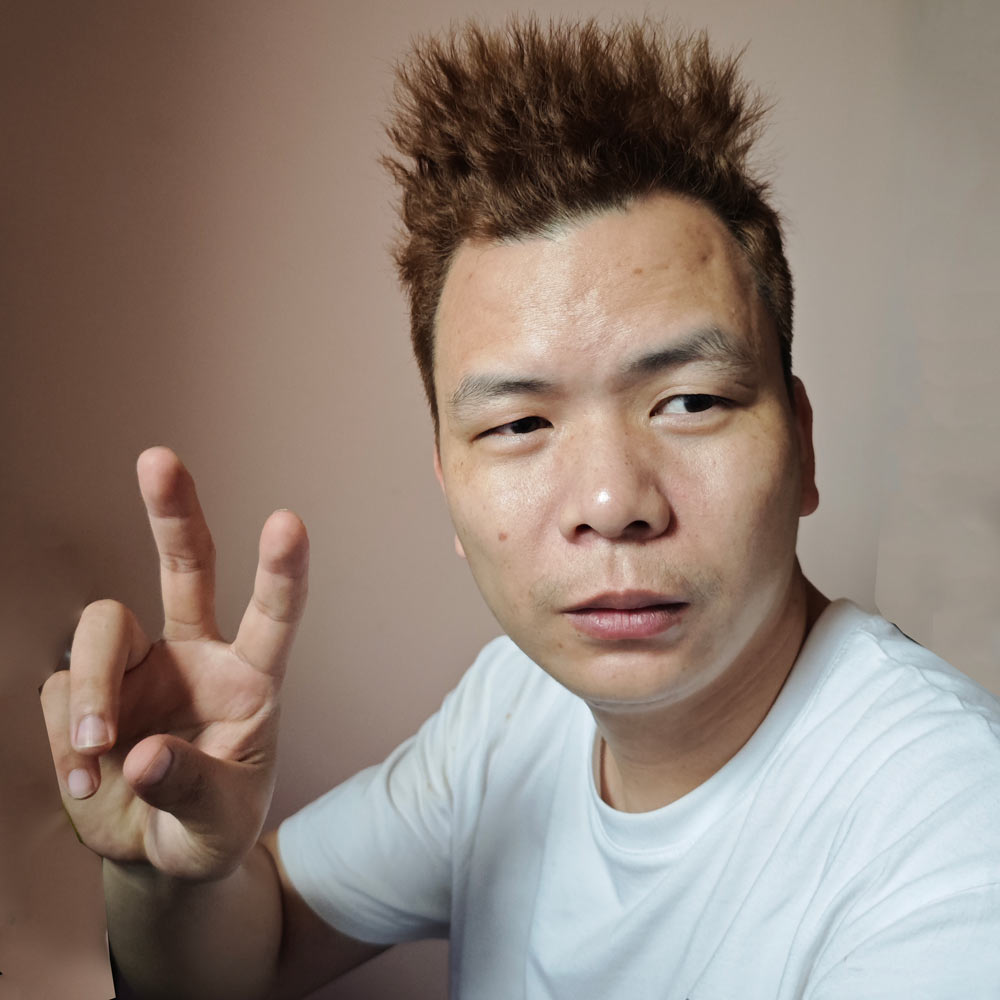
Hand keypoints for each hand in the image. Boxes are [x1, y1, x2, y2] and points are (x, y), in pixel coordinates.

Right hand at [40, 447, 308, 880]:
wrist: (160, 853)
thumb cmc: (212, 828)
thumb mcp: (220, 826)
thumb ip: (189, 791)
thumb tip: (142, 755)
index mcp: (251, 679)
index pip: (273, 616)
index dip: (280, 571)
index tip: (287, 522)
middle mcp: (196, 656)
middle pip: (185, 567)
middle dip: (174, 513)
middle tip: (158, 458)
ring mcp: (138, 669)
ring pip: (101, 629)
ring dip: (89, 689)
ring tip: (92, 756)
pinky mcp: (87, 693)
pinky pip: (59, 692)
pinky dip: (64, 736)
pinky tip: (85, 779)